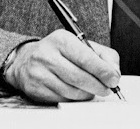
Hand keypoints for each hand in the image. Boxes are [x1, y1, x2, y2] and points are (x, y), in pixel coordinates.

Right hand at [4, 29, 120, 101]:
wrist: (25, 60)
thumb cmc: (59, 52)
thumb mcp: (80, 44)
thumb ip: (102, 55)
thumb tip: (114, 72)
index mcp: (61, 40)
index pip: (86, 58)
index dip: (103, 71)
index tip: (114, 78)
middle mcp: (47, 55)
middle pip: (80, 77)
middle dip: (99, 85)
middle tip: (108, 88)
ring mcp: (39, 74)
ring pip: (72, 91)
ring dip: (88, 93)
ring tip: (93, 89)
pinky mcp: (35, 90)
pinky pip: (62, 99)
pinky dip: (75, 98)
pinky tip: (77, 91)